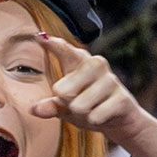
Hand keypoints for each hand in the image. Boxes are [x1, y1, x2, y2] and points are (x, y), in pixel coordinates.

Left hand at [33, 32, 150, 149]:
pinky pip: (96, 115)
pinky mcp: (122, 98)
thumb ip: (51, 106)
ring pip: (80, 105)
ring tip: (90, 109)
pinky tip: (102, 115)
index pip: (65, 51)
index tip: (39, 37)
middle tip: (76, 103)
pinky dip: (94, 120)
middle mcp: (96, 65)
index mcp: (78, 62)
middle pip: (64, 89)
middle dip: (65, 102)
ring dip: (81, 113)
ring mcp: (111, 80)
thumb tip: (34, 109)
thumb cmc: (88, 106)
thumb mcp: (65, 107)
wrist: (120, 120)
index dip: (53, 45)